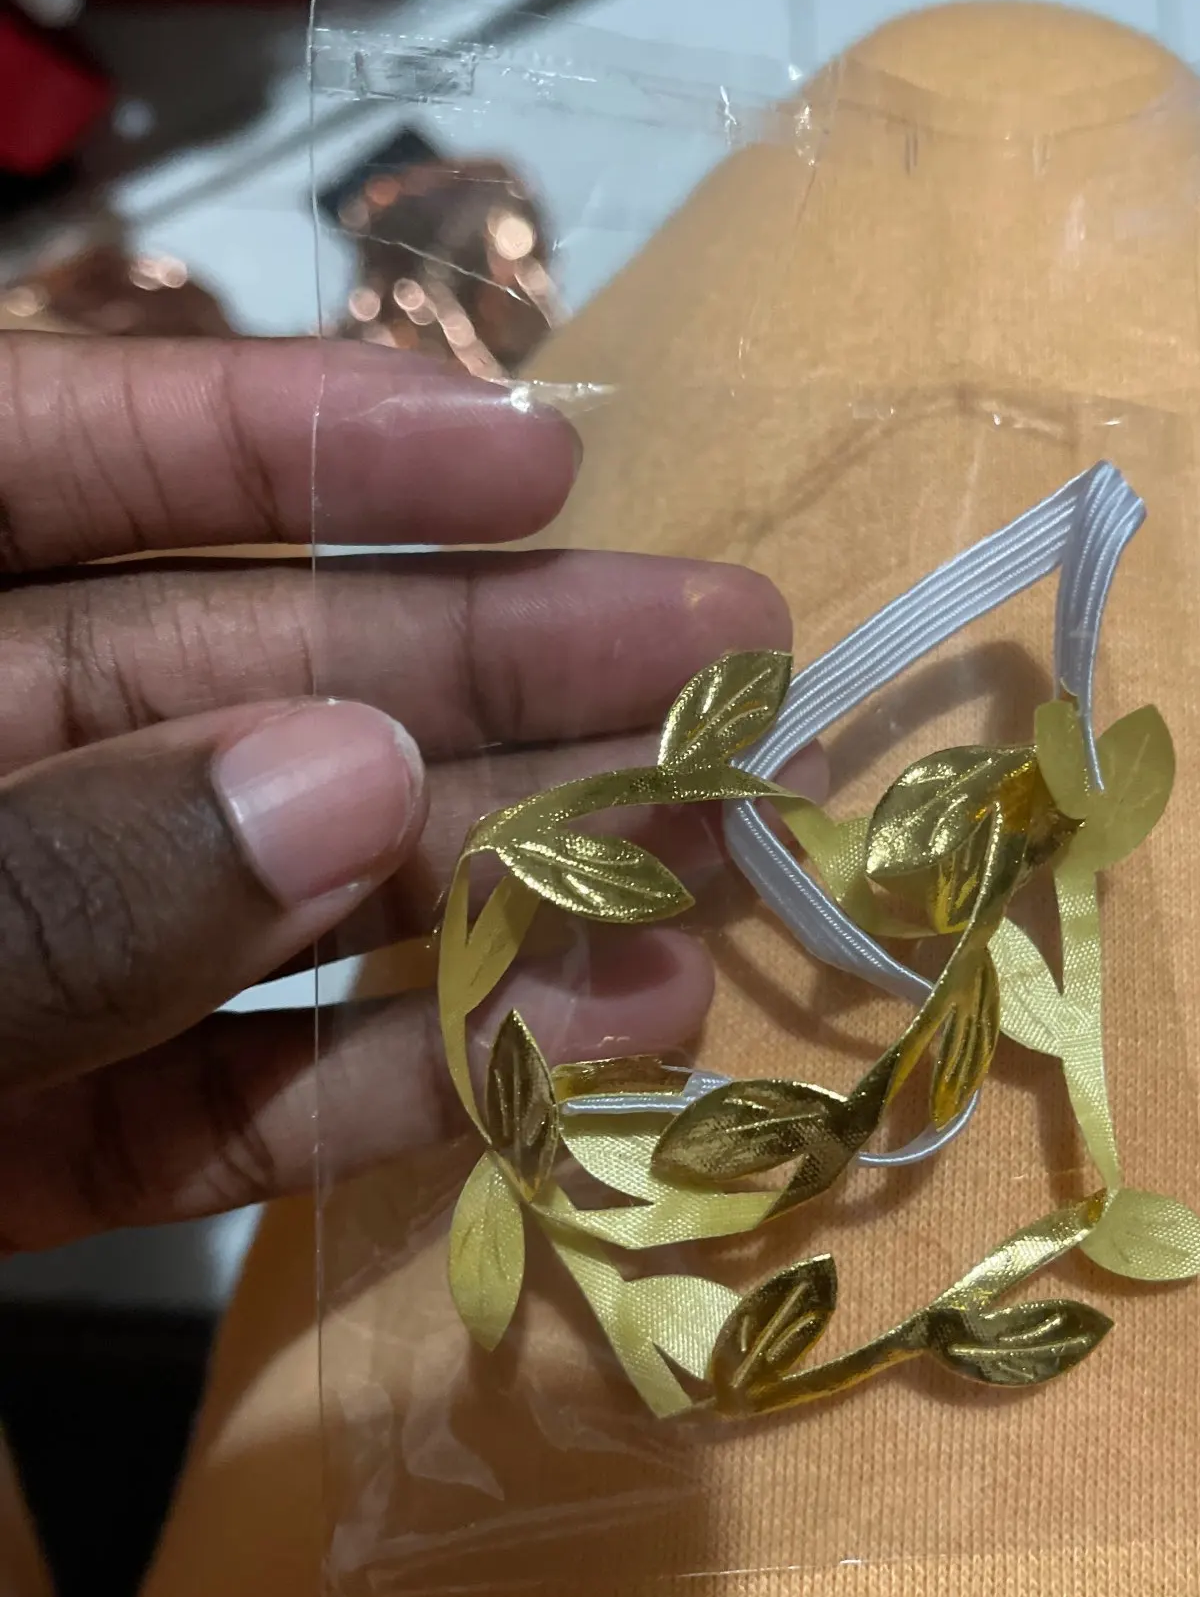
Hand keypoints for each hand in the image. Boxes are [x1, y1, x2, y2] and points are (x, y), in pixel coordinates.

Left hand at [0, 335, 789, 1251]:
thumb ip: (49, 881)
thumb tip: (343, 776)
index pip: (57, 460)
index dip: (294, 442)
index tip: (529, 457)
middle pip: (234, 683)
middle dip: (482, 663)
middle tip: (730, 651)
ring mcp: (10, 971)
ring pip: (274, 895)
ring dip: (494, 878)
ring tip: (712, 858)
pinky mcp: (38, 1155)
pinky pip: (227, 1099)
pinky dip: (393, 1080)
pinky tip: (581, 1043)